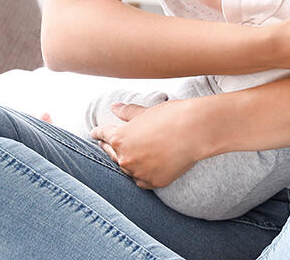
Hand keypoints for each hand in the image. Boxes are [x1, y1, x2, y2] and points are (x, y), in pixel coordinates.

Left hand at [90, 99, 208, 189]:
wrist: (195, 131)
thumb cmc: (171, 116)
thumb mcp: (146, 111)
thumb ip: (127, 112)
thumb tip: (114, 108)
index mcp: (119, 138)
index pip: (103, 134)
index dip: (97, 133)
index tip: (94, 133)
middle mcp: (125, 158)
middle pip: (112, 154)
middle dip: (108, 148)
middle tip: (105, 145)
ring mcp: (138, 172)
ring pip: (127, 169)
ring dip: (126, 163)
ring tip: (127, 157)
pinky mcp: (153, 182)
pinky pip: (142, 180)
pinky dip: (141, 174)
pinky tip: (142, 170)